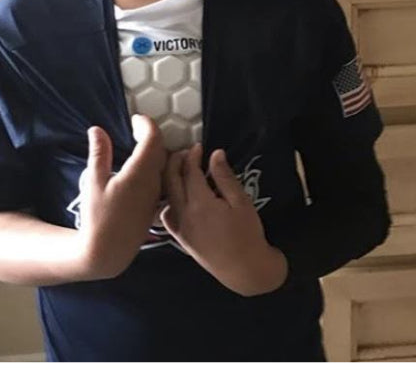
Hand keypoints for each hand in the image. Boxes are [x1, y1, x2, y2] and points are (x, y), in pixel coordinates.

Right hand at [76, 114, 165, 279]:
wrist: (107, 252)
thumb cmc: (97, 217)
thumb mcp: (93, 182)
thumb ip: (99, 153)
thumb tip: (97, 129)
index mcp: (139, 173)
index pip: (153, 139)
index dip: (146, 124)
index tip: (135, 119)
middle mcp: (154, 182)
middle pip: (162, 150)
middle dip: (151, 135)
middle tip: (137, 128)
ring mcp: (157, 195)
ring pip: (164, 165)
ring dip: (155, 151)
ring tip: (140, 144)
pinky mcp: (155, 205)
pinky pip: (162, 178)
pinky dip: (156, 166)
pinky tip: (143, 168)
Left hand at [160, 144, 287, 296]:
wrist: (246, 270)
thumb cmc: (248, 234)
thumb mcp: (241, 202)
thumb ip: (225, 177)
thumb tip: (215, 153)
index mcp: (200, 203)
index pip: (189, 172)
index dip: (192, 156)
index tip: (198, 146)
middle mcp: (184, 214)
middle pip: (171, 181)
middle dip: (176, 162)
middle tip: (186, 152)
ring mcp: (180, 228)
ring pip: (167, 197)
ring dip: (171, 180)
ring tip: (182, 170)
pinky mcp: (181, 239)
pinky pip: (168, 215)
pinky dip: (170, 201)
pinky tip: (180, 197)